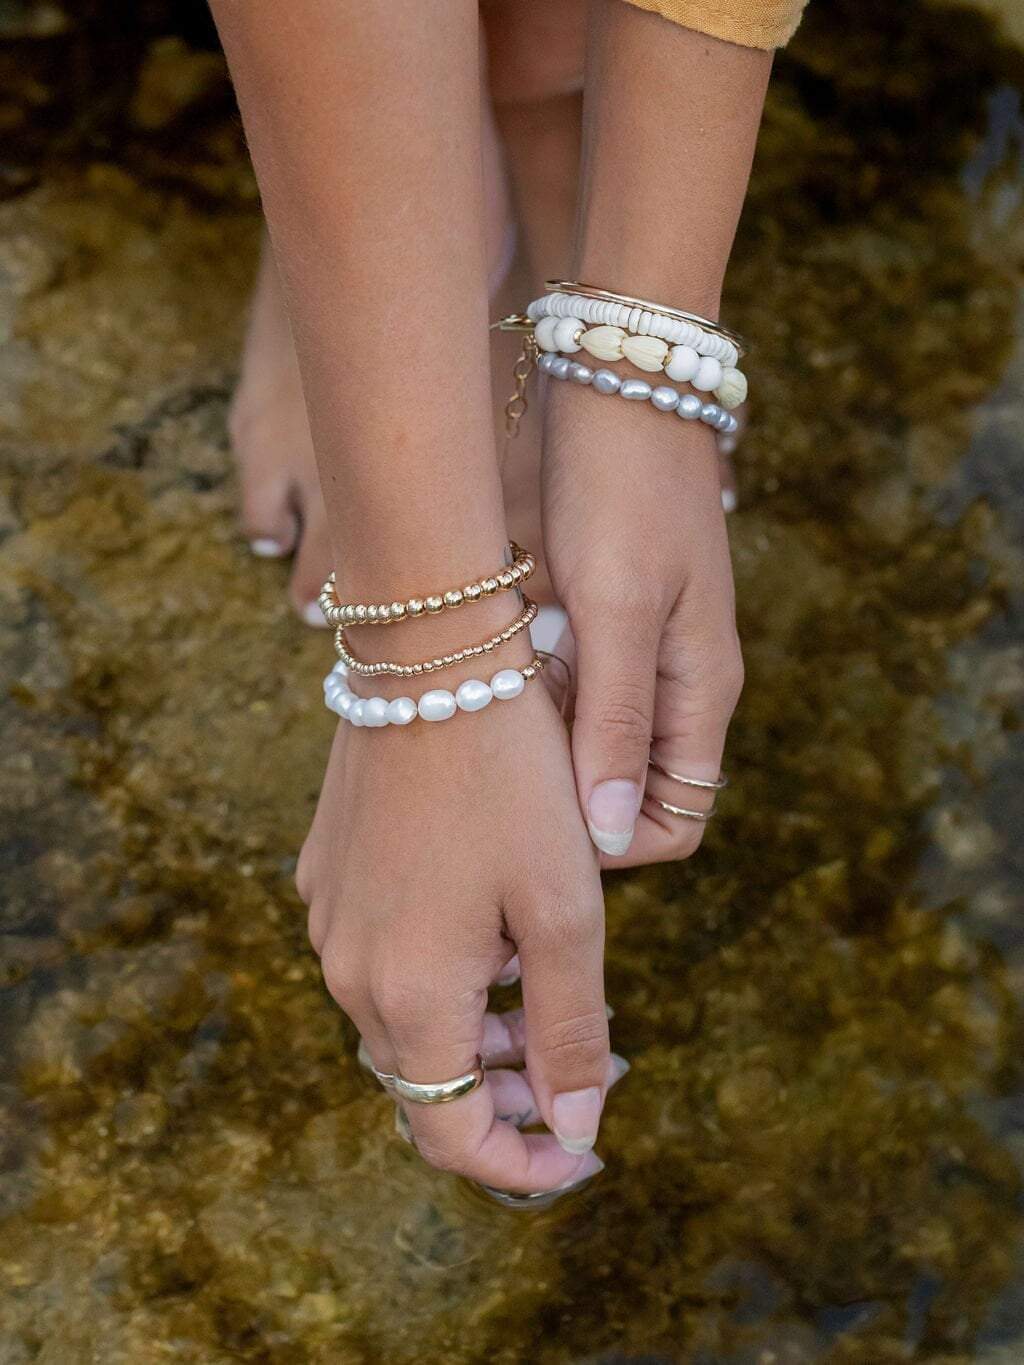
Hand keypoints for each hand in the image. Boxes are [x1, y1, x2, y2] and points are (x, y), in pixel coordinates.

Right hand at [296, 677, 610, 1191]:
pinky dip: (436, 975)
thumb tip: (576, 1124)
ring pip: (399, 1018)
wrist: (429, 657)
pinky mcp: (329, 872)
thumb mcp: (565, 910)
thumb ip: (569, 1028)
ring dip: (470, 1032)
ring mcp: (329, 917)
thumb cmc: (511, 781)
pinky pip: (379, 956)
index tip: (581, 1151)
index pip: (449, 1134)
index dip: (518, 1163)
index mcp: (408, 992)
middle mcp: (349, 969)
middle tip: (579, 1063)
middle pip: (420, 1079)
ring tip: (541, 997)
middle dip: (500, 1093)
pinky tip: (489, 928)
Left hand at [542, 376, 743, 866]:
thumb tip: (612, 834)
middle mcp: (680, 687)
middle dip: (564, 790)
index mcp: (702, 695)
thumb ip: (617, 720)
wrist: (615, 383)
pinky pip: (575, 690)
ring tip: (489, 697)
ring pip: (593, 742)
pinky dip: (535, 690)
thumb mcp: (616, 608)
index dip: (609, 840)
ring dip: (543, 737)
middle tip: (498, 755)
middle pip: (629, 790)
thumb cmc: (620, 489)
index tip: (536, 810)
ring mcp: (646, 654)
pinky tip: (494, 658)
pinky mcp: (610, 621)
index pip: (676, 823)